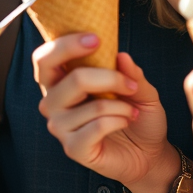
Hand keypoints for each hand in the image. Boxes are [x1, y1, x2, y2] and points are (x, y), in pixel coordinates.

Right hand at [32, 34, 172, 192]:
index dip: (65, 45)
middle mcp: (53, 102)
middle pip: (72, 79)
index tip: (96, 39)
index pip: (45, 58)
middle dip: (109, 78)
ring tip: (130, 111)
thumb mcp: (139, 88)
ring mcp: (60, 127)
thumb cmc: (135, 114)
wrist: (147, 153)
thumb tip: (122, 56)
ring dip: (120, 105)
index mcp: (59, 81)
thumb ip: (131, 72)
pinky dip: (118, 120)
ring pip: (92, 104)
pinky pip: (97, 126)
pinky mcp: (73, 148)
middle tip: (130, 84)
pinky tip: (125, 122)